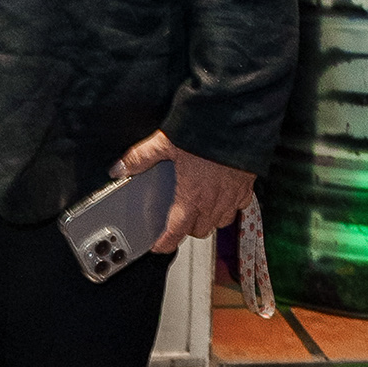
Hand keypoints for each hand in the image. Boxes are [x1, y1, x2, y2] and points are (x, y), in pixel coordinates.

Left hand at [109, 129, 253, 254]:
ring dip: (208, 220)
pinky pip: (238, 207)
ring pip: (219, 222)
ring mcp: (232, 195)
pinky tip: (221, 196)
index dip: (165, 242)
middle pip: (199, 230)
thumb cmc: (205, 131)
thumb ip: (141, 157)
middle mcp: (213, 201)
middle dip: (187, 229)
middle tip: (177, 219)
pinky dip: (228, 207)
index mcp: (191, 195)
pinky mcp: (246, 186)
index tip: (159, 246)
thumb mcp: (165, 142)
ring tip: (198, 209)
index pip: (176, 231)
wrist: (238, 121)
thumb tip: (121, 167)